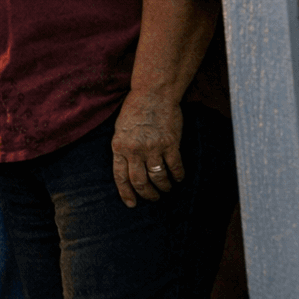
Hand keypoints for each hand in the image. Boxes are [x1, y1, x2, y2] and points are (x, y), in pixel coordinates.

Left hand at [111, 91, 184, 207]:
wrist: (152, 94)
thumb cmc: (134, 111)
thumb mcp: (120, 130)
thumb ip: (123, 149)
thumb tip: (127, 169)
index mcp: (119, 146)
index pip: (120, 177)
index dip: (126, 193)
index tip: (131, 204)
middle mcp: (134, 150)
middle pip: (140, 181)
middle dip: (147, 194)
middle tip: (153, 198)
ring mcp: (153, 148)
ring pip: (159, 178)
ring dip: (164, 187)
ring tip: (166, 189)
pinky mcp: (170, 144)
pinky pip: (175, 168)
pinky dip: (178, 176)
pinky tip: (178, 178)